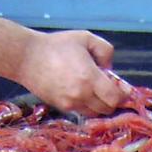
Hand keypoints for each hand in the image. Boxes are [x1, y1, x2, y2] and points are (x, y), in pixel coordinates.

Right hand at [15, 31, 130, 115]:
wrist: (27, 57)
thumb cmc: (57, 45)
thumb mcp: (85, 38)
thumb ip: (104, 50)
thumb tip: (110, 68)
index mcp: (89, 77)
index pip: (114, 97)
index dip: (123, 95)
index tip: (124, 90)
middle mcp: (81, 94)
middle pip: (107, 109)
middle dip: (112, 100)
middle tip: (109, 88)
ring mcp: (71, 103)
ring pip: (95, 113)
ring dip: (99, 104)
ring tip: (95, 90)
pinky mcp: (62, 107)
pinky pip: (81, 111)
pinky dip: (86, 105)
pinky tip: (82, 92)